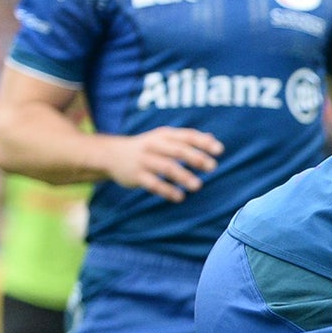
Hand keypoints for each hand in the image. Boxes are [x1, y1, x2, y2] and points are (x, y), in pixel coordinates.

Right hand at [100, 127, 222, 201]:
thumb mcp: (164, 138)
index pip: (186, 136)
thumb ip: (187, 139)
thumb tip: (213, 139)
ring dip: (183, 176)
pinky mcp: (136, 175)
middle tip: (212, 167)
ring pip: (166, 167)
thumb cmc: (147, 147)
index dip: (203, 142)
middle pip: (177, 150)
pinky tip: (179, 197)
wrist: (111, 154)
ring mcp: (144, 160)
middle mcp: (154, 145)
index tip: (219, 150)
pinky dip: (166, 190)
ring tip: (197, 186)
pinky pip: (153, 183)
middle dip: (195, 158)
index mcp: (164, 135)